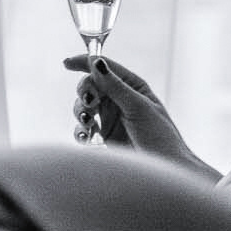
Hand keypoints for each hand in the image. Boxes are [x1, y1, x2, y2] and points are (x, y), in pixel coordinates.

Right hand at [64, 54, 178, 150]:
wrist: (163, 167)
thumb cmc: (159, 135)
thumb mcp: (138, 107)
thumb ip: (115, 86)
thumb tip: (97, 63)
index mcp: (132, 87)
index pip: (105, 68)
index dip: (85, 63)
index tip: (67, 64)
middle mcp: (118, 100)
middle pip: (89, 86)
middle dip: (85, 93)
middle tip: (90, 103)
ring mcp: (108, 118)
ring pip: (81, 106)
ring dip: (81, 112)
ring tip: (88, 122)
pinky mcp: (101, 136)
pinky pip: (81, 129)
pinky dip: (80, 131)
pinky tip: (87, 136)